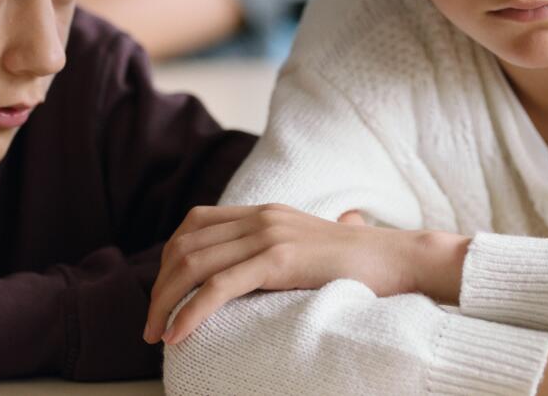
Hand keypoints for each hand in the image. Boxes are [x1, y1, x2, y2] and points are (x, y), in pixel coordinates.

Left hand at [144, 204, 469, 344]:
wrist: (398, 258)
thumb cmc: (363, 262)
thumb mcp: (313, 247)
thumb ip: (288, 248)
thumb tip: (276, 265)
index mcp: (265, 212)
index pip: (196, 224)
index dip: (169, 258)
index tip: (162, 294)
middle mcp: (261, 217)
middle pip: (186, 244)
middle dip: (159, 287)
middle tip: (149, 326)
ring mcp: (269, 234)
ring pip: (194, 263)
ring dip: (165, 302)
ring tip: (156, 335)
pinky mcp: (279, 258)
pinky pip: (219, 286)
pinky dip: (191, 311)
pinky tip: (178, 334)